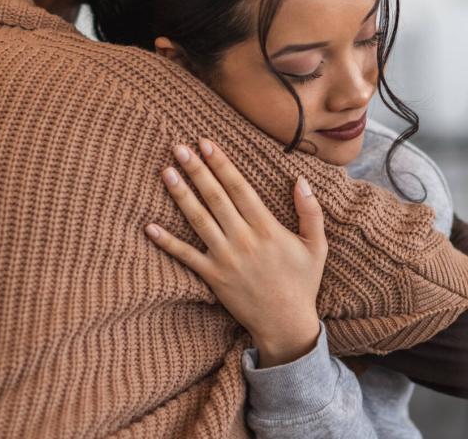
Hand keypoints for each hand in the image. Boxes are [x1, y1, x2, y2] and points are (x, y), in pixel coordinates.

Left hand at [144, 138, 327, 366]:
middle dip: (196, 170)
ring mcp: (226, 258)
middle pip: (215, 197)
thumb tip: (300, 180)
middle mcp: (244, 239)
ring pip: (198, 220)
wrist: (286, 324)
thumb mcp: (318, 246)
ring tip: (165, 172)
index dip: (222, 164)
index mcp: (267, 228)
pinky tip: (149, 227)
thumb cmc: (303, 282)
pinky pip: (186, 256)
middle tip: (179, 147)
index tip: (206, 143)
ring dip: (180, 195)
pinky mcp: (213, 277)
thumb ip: (311, 211)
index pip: (240, 187)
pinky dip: (167, 242)